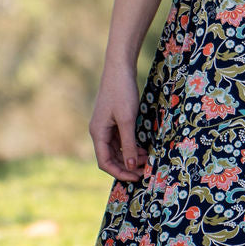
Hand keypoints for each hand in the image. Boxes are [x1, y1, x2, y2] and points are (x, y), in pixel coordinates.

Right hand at [89, 62, 145, 182]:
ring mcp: (106, 126)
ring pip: (116, 150)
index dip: (120, 172)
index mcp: (98, 133)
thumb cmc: (122, 92)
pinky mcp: (113, 121)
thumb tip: (130, 165)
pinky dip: (130, 147)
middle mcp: (99, 132)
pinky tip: (143, 149)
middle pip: (110, 158)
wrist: (120, 68)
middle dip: (127, 166)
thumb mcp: (127, 119)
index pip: (105, 162)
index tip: (137, 177)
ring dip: (130, 157)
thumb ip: (128, 144)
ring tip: (146, 159)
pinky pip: (120, 140)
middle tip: (145, 170)